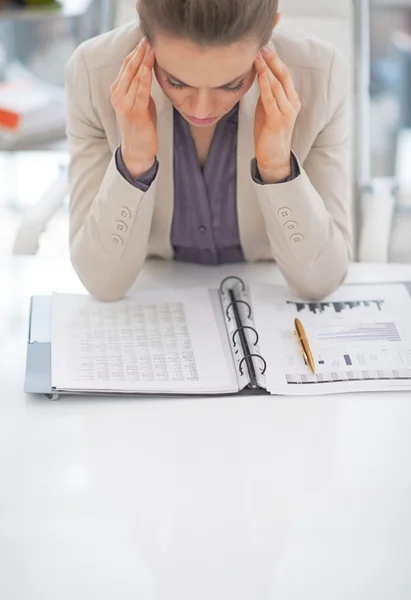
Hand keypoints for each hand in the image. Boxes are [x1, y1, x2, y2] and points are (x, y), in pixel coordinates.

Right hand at [110, 38, 156, 177]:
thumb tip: (148, 70)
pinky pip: (140, 92)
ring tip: (151, 48)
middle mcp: (117, 95)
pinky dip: (144, 78)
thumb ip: (141, 87)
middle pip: (128, 68)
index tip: (146, 39)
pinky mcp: (134, 113)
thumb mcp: (141, 102)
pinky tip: (148, 67)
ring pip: (133, 77)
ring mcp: (124, 104)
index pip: (126, 65)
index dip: (136, 51)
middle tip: (149, 38)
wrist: (137, 151)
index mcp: (117, 90)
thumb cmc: (141, 126)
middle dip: (139, 52)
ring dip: (143, 61)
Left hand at [254, 47, 300, 182]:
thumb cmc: (269, 134)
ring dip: (266, 70)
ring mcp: (286, 112)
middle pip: (283, 76)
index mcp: (292, 100)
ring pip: (277, 85)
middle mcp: (292, 104)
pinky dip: (265, 85)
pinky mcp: (277, 120)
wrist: (273, 157)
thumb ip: (267, 94)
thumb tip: (259, 77)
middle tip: (262, 46)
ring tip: (257, 57)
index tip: (265, 48)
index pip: (285, 76)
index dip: (275, 61)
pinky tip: (259, 75)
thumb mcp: (267, 109)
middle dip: (272, 61)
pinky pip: (270, 99)